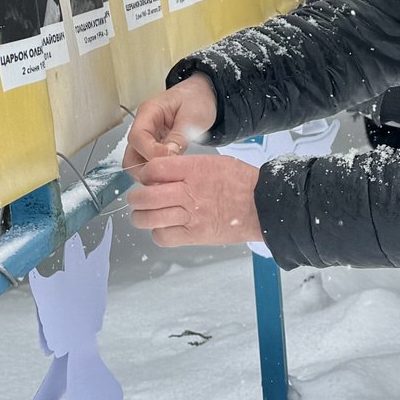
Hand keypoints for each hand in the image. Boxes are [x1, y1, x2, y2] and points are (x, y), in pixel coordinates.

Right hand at [123, 72, 218, 170]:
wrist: (204, 95)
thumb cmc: (197, 99)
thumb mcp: (193, 117)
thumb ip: (179, 137)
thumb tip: (168, 156)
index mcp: (149, 111)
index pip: (138, 137)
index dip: (150, 152)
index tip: (169, 158)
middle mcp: (143, 125)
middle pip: (131, 154)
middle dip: (145, 169)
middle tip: (165, 176)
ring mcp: (147, 137)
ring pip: (136, 161)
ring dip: (150, 172)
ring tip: (169, 176)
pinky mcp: (155, 145)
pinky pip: (148, 161)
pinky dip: (157, 169)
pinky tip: (170, 172)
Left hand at [128, 155, 262, 246]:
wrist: (263, 205)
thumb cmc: (242, 181)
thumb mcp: (214, 162)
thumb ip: (187, 168)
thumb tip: (162, 175)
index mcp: (194, 170)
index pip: (153, 169)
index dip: (145, 174)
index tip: (148, 178)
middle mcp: (188, 192)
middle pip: (145, 196)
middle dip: (136, 198)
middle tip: (138, 199)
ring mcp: (191, 216)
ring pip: (149, 218)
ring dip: (142, 217)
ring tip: (145, 215)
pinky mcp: (195, 235)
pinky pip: (163, 237)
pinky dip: (159, 233)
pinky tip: (164, 227)